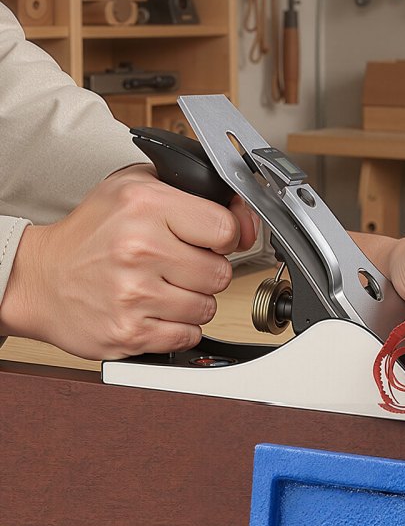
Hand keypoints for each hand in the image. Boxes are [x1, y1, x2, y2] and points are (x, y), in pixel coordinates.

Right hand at [0, 165, 257, 359]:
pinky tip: (154, 311)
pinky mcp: (131, 332)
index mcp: (144, 206)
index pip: (224, 229)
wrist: (39, 280)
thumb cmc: (90, 236)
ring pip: (208, 308)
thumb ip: (192, 192)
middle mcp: (140, 249)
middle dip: (205, 272)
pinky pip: (188, 335)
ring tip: (160, 288)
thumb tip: (244, 218)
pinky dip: (177, 328)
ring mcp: (135, 295)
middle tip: (175, 266)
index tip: (209, 241)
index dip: (224, 238)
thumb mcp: (133, 189)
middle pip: (221, 274)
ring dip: (192, 302)